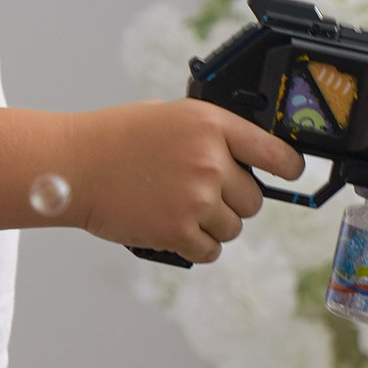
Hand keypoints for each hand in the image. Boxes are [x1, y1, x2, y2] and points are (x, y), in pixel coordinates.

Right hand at [62, 95, 304, 258]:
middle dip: (232, 201)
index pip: (274, 152)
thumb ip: (208, 136)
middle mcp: (211, 161)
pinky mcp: (179, 231)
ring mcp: (196, 199)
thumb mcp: (169, 117)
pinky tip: (173, 227)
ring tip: (177, 207)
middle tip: (199, 193)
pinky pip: (212, 250)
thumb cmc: (115, 138)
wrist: (74, 165)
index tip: (292, 174)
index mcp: (211, 125)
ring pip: (232, 228)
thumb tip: (240, 160)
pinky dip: (197, 244)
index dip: (289, 168)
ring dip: (212, 224)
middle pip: (253, 200)